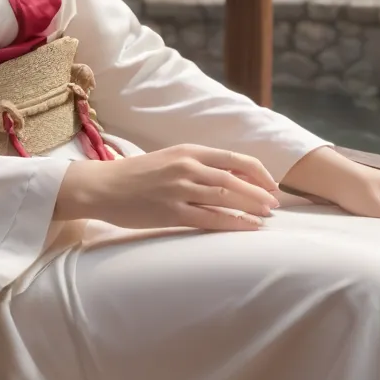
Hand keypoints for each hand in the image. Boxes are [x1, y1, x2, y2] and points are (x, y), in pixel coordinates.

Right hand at [54, 144, 280, 231]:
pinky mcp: (171, 212)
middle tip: (276, 205)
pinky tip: (248, 228)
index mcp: (187, 150)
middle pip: (235, 179)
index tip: (272, 184)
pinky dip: (233, 223)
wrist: (103, 186)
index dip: (259, 173)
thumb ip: (197, 165)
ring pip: (226, 198)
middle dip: (260, 192)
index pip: (234, 158)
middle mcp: (186, 167)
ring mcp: (179, 190)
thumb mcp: (169, 159)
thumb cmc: (136, 174)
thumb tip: (231, 175)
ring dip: (252, 208)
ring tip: (267, 216)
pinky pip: (210, 219)